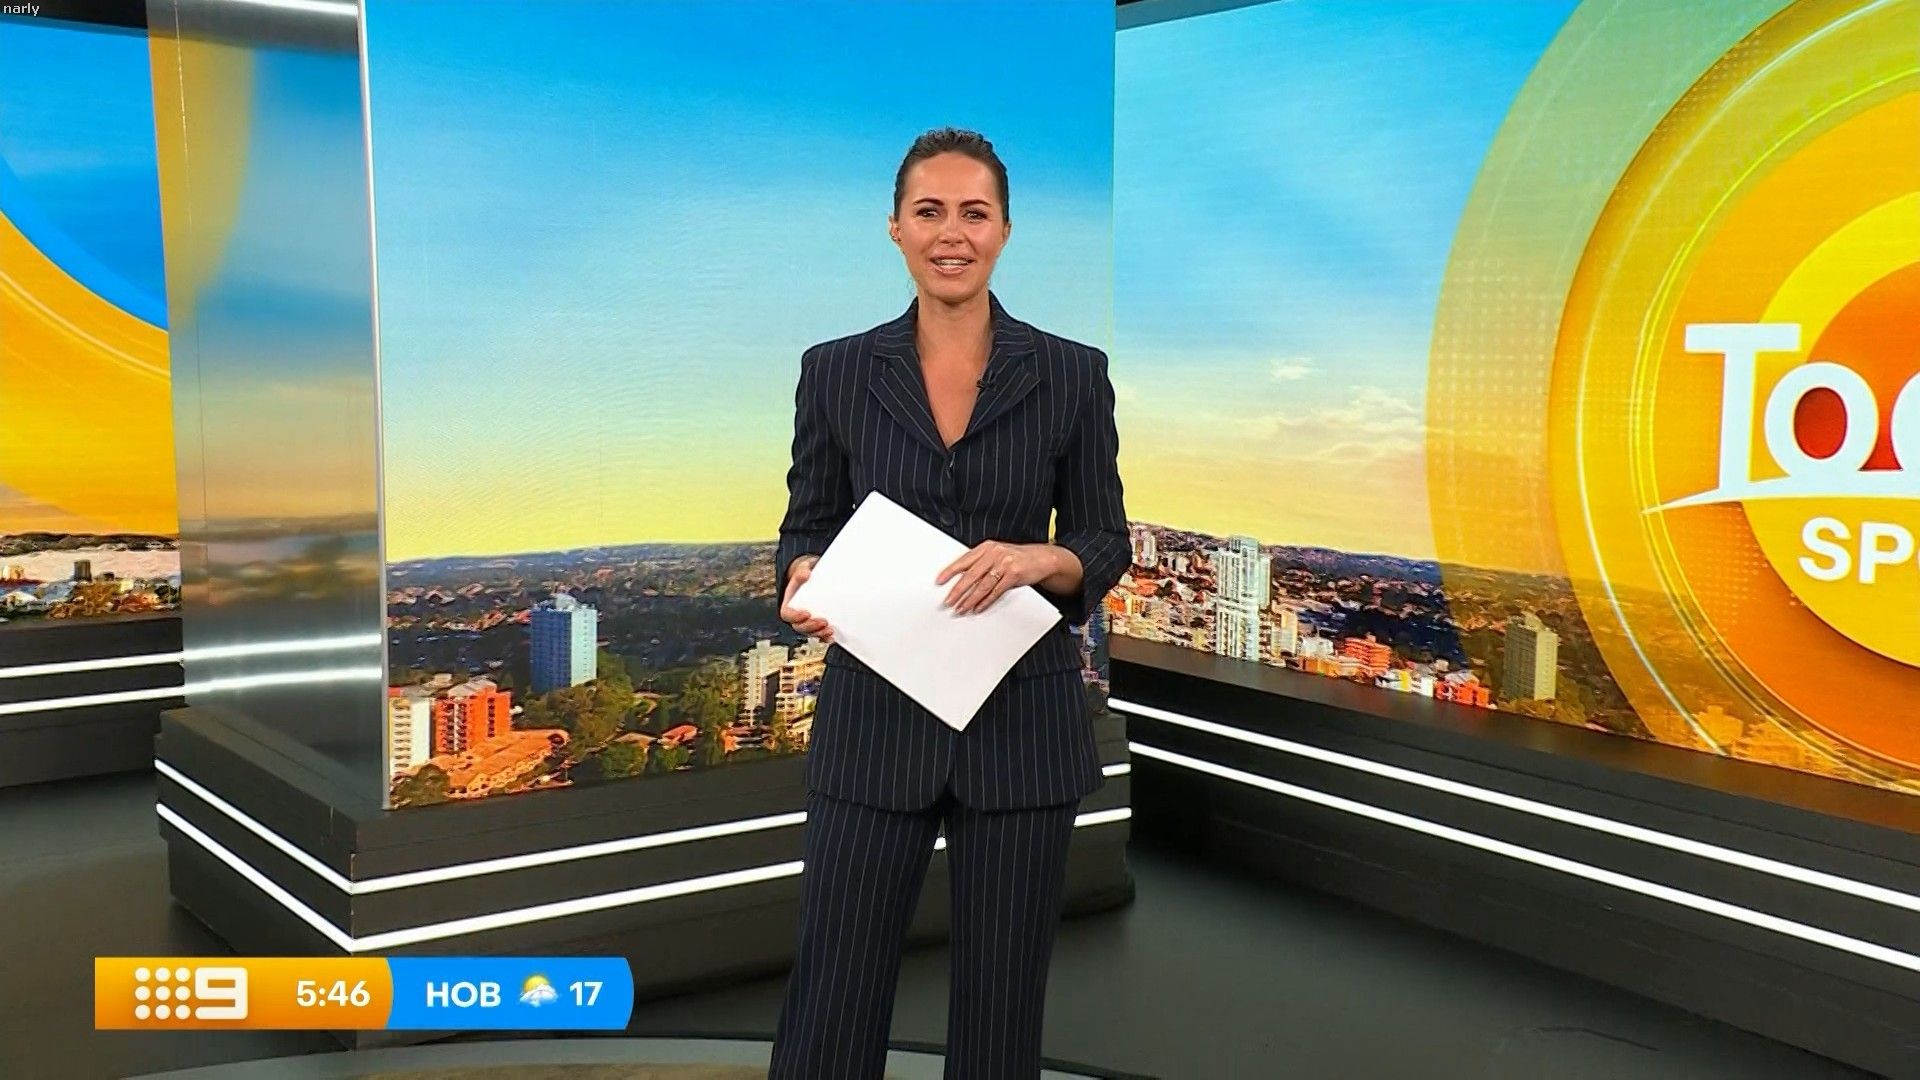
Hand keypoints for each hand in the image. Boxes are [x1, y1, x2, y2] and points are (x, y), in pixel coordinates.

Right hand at [779, 556, 832, 642]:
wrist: (813, 579)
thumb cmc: (806, 575)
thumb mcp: (803, 569)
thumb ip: (802, 570)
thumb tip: (806, 574)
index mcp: (789, 605)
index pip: (787, 614)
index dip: (795, 616)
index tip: (806, 613)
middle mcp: (796, 617)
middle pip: (799, 627)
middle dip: (811, 627)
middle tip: (823, 621)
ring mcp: (807, 623)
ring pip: (810, 633)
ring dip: (819, 634)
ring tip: (830, 630)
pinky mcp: (817, 626)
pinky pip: (820, 635)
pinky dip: (826, 638)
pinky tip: (833, 636)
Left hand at [936, 541, 1058, 614]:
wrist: (1042, 559)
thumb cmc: (1018, 558)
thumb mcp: (997, 555)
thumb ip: (981, 563)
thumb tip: (961, 578)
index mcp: (986, 547)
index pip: (963, 561)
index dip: (950, 571)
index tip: (939, 581)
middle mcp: (994, 554)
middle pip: (970, 575)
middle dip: (958, 591)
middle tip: (948, 601)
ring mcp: (1004, 564)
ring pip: (982, 585)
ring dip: (970, 599)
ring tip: (961, 608)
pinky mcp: (1013, 575)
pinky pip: (996, 591)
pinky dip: (985, 602)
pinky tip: (978, 608)